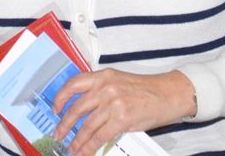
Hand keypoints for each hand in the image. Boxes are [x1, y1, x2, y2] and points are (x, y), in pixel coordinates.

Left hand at [52, 69, 194, 155]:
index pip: (74, 83)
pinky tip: (85, 151)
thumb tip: (83, 107)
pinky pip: (99, 136)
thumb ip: (101, 89)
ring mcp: (113, 103)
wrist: (169, 94)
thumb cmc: (146, 89)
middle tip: (58, 133)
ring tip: (71, 147)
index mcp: (103, 76)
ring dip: (76, 139)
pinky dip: (89, 146)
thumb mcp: (119, 81)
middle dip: (64, 123)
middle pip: (77, 107)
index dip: (61, 97)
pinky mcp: (122, 119)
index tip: (55, 108)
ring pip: (87, 125)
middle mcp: (106, 87)